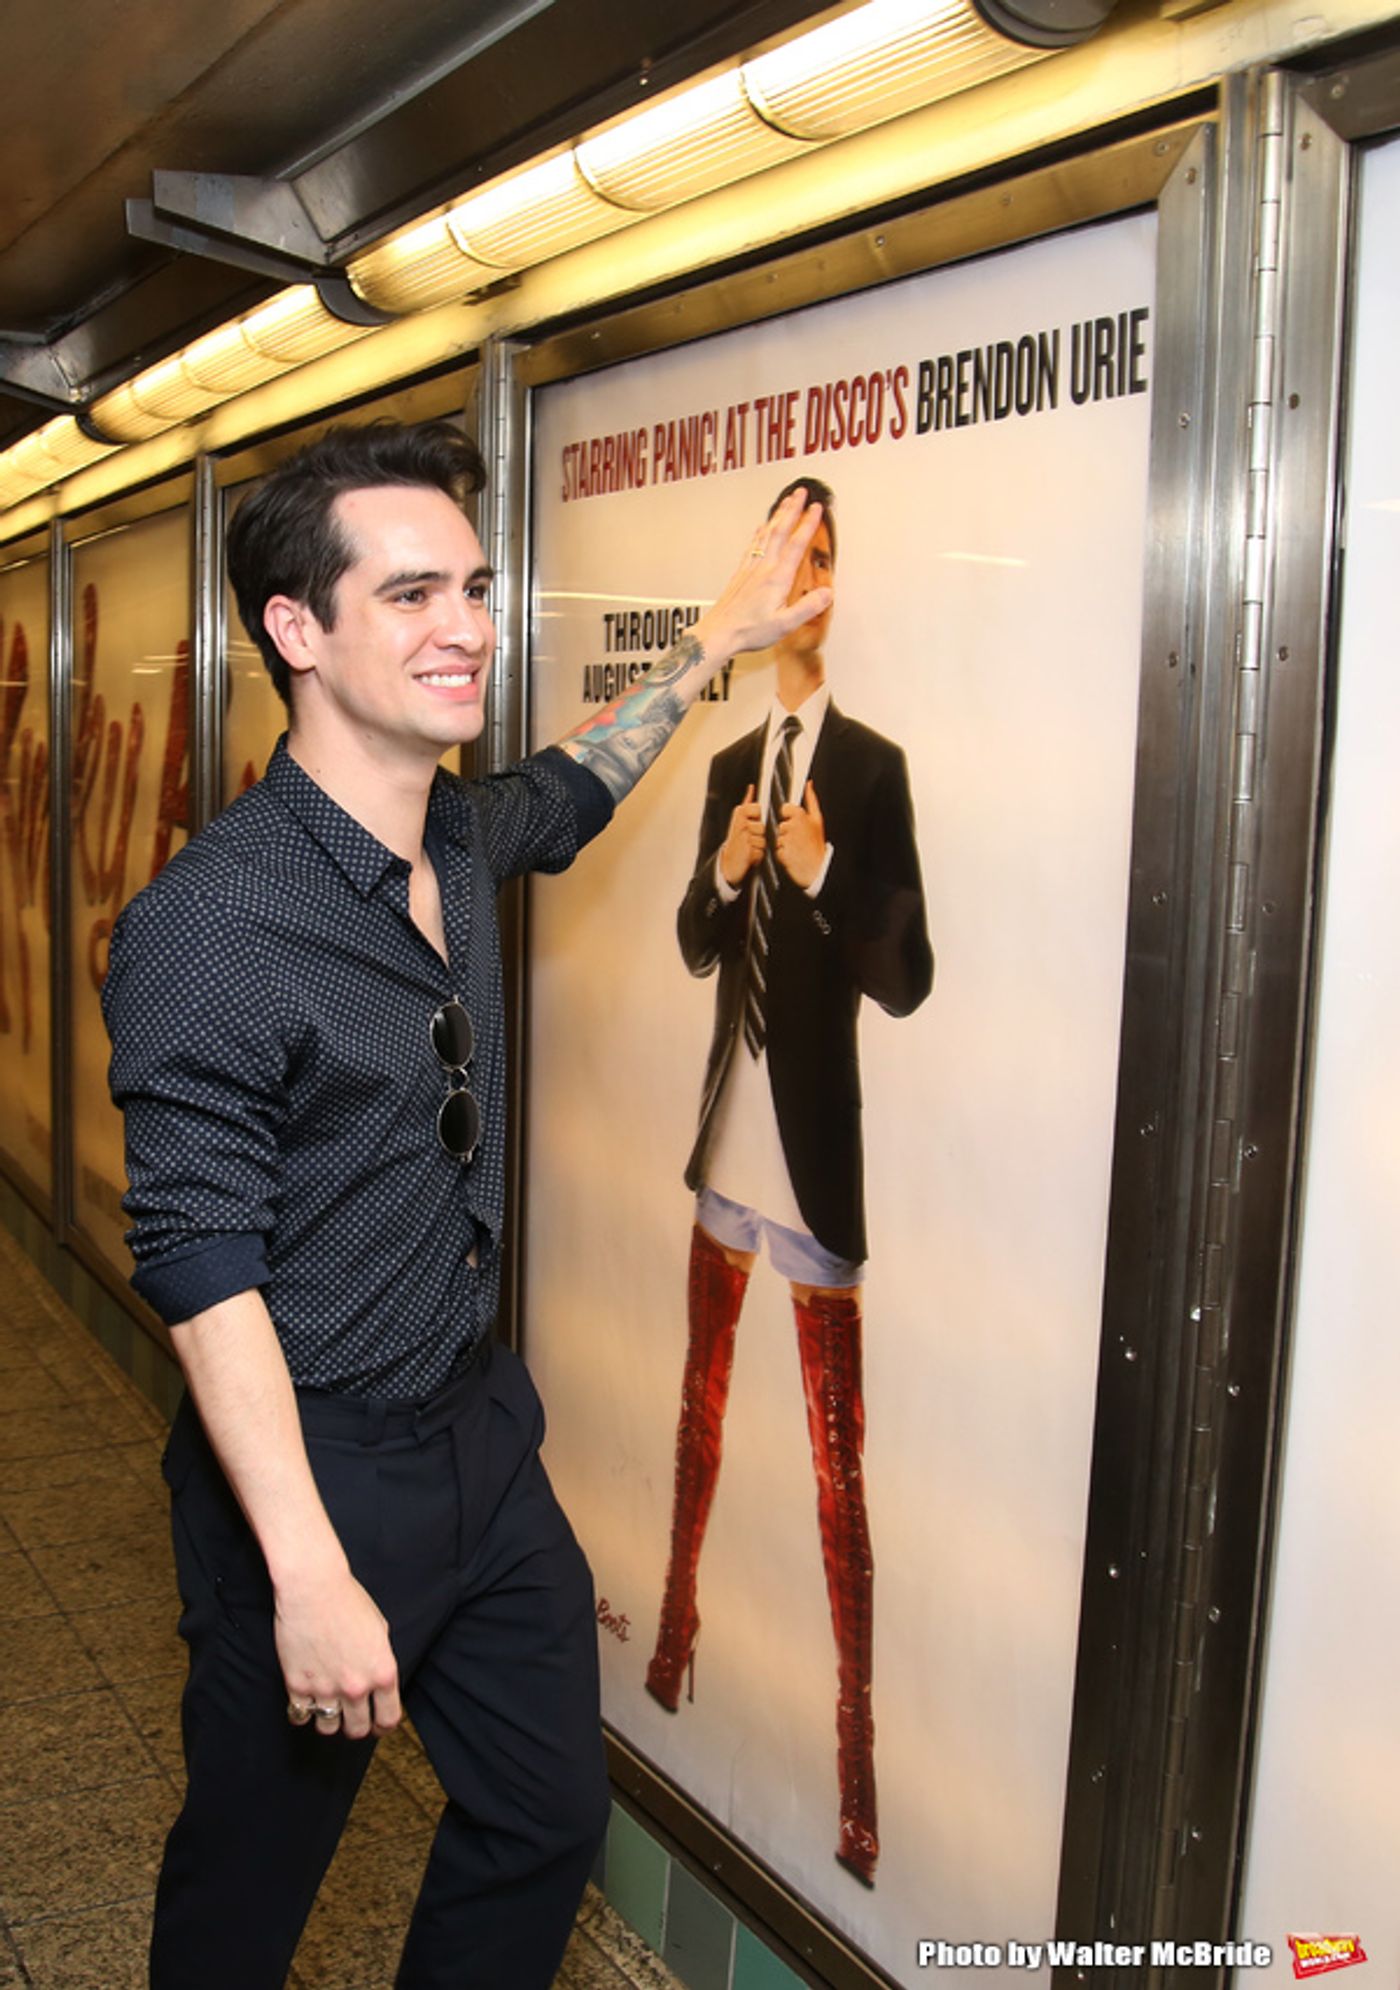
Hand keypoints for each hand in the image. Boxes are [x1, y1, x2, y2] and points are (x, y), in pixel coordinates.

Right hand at [277, 1565, 401, 1741]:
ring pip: (328, 1729)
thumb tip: (378, 1683)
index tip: (377, 1724)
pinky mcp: (297, 1686)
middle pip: (358, 1730)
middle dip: (357, 1727)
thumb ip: (380, 1661)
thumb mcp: (380, 1630)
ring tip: (328, 1708)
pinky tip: (306, 1701)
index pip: (388, 1719)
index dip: (383, 1725)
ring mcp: (325, 1689)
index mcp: (382, 1672)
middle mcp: (356, 1686)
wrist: (314, 1587)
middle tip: (352, 1718)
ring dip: (330, 1722)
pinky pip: (300, 1716)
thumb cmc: (348, 1601)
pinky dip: (303, 1712)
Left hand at [694, 488, 831, 663]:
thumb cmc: (749, 631)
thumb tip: (828, 593)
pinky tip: (761, 527)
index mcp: (777, 578)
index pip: (796, 545)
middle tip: (801, 492)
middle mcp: (763, 568)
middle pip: (780, 531)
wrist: (719, 633)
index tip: (817, 508)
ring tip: (786, 501)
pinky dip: (760, 531)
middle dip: (792, 509)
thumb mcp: (785, 625)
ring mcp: (750, 568)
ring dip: (777, 515)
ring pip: (766, 534)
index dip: (808, 524)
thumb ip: (808, 608)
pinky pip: (753, 545)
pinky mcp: (741, 573)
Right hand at [720, 783, 764, 885]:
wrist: (728, 860)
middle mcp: (739, 824)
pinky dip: (757, 856)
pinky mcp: (747, 851)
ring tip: (748, 846)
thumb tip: (751, 787)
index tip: (750, 821)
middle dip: (758, 834)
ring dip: (758, 846)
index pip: (757, 808)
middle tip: (748, 837)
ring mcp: (743, 837)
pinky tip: (748, 855)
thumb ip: (747, 803)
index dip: (756, 816)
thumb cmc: (737, 838)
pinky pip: (761, 851)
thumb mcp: (740, 817)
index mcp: (739, 814)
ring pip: (762, 840)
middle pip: (761, 826)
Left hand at [776, 781, 825, 889]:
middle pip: (782, 824)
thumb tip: (809, 784)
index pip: (786, 808)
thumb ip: (811, 800)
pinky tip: (793, 855)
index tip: (796, 823)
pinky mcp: (782, 853)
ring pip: (779, 837)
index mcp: (802, 816)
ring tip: (798, 848)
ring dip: (785, 843)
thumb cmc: (817, 844)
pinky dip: (783, 854)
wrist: (818, 868)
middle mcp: (794, 827)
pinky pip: (777, 850)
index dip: (789, 815)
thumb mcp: (818, 819)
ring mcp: (787, 840)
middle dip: (788, 831)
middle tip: (799, 839)